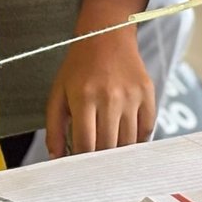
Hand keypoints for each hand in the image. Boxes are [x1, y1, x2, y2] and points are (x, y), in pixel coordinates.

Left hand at [45, 32, 154, 157]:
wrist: (106, 34)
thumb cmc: (79, 66)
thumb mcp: (58, 93)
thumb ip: (54, 128)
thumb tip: (56, 159)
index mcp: (84, 97)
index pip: (84, 144)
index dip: (81, 161)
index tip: (79, 167)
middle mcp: (110, 97)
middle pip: (107, 146)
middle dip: (99, 160)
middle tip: (94, 163)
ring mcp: (131, 95)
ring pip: (128, 142)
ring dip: (118, 153)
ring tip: (109, 152)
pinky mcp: (147, 93)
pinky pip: (147, 128)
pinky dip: (137, 140)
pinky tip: (126, 138)